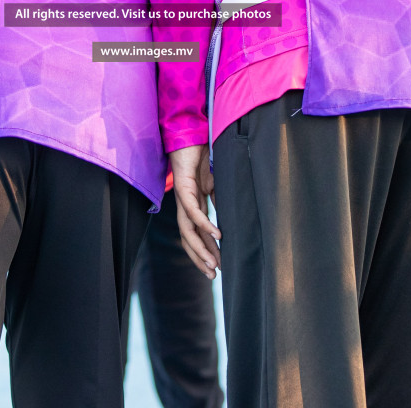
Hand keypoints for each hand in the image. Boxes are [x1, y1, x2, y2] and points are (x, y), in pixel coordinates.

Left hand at [169, 145, 220, 277]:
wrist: (191, 135)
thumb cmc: (201, 157)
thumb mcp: (214, 183)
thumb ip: (217, 199)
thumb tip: (228, 216)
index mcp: (193, 206)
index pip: (195, 235)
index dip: (204, 252)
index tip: (216, 268)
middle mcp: (185, 205)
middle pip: (189, 239)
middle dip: (201, 258)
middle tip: (214, 275)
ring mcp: (182, 197)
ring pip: (188, 230)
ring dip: (200, 249)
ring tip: (213, 264)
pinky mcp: (183, 186)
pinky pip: (193, 210)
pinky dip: (204, 224)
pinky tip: (216, 235)